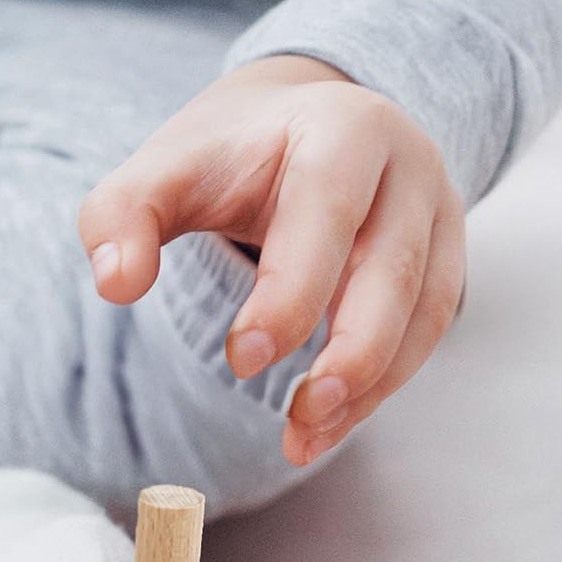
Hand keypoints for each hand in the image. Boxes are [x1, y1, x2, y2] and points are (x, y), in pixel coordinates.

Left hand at [79, 57, 465, 465]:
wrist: (291, 123)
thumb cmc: (225, 156)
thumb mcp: (163, 170)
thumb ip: (120, 216)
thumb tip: (115, 284)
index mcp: (340, 128)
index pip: (326, 209)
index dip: (292, 289)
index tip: (242, 357)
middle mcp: (407, 163)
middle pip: (395, 266)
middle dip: (352, 349)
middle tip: (297, 413)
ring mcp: (437, 210)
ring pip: (426, 308)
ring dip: (372, 383)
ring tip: (305, 437)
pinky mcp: (445, 255)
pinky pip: (429, 328)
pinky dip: (383, 383)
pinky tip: (328, 423)